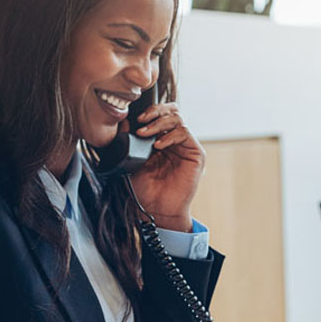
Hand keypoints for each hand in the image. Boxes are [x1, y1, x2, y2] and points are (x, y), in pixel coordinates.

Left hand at [127, 102, 204, 232]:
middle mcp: (174, 140)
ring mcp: (185, 146)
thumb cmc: (144, 190)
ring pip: (177, 119)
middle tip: (141, 119)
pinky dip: (170, 135)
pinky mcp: (195, 154)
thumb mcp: (131, 161)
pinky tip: (158, 146)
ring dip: (159, 123)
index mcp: (160, 139)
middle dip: (155, 110)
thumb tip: (124, 121)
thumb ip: (129, 140)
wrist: (157, 211)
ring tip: (144, 134)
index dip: (149, 111)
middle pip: (171, 111)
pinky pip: (185, 133)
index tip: (134, 118)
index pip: (159, 114)